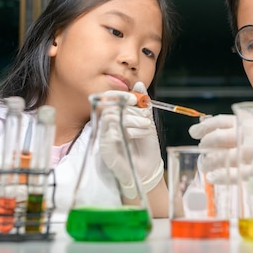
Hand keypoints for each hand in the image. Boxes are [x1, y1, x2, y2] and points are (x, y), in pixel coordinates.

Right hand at [99, 82, 163, 198]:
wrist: (148, 169)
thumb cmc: (146, 146)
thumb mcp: (147, 120)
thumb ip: (142, 103)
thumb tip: (138, 84)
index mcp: (117, 116)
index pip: (110, 98)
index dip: (120, 95)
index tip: (135, 98)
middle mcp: (108, 124)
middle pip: (112, 106)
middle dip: (132, 109)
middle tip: (146, 117)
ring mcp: (104, 135)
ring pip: (111, 116)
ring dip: (132, 119)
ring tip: (146, 126)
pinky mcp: (103, 146)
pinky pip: (109, 131)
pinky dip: (126, 130)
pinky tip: (137, 135)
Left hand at [190, 114, 252, 190]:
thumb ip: (244, 128)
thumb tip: (215, 129)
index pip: (222, 121)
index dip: (205, 127)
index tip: (193, 132)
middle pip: (220, 138)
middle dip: (205, 144)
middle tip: (200, 149)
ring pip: (224, 157)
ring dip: (210, 162)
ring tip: (204, 165)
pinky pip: (234, 174)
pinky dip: (221, 176)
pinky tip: (213, 177)